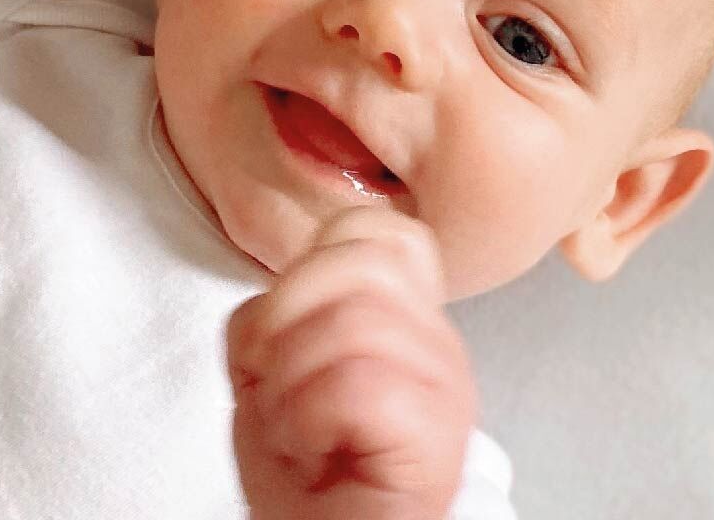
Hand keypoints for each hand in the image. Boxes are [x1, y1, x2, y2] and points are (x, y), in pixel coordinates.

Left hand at [229, 208, 475, 519]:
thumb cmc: (303, 485)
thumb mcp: (271, 375)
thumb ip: (276, 314)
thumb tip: (267, 300)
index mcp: (407, 317)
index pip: (380, 228)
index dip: (313, 262)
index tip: (284, 330)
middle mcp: (438, 342)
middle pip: (361, 259)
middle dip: (286, 313)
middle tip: (276, 382)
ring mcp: (445, 388)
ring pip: (354, 321)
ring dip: (291, 382)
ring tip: (296, 429)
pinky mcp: (437, 440)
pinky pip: (358, 386)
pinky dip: (308, 420)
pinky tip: (314, 451)